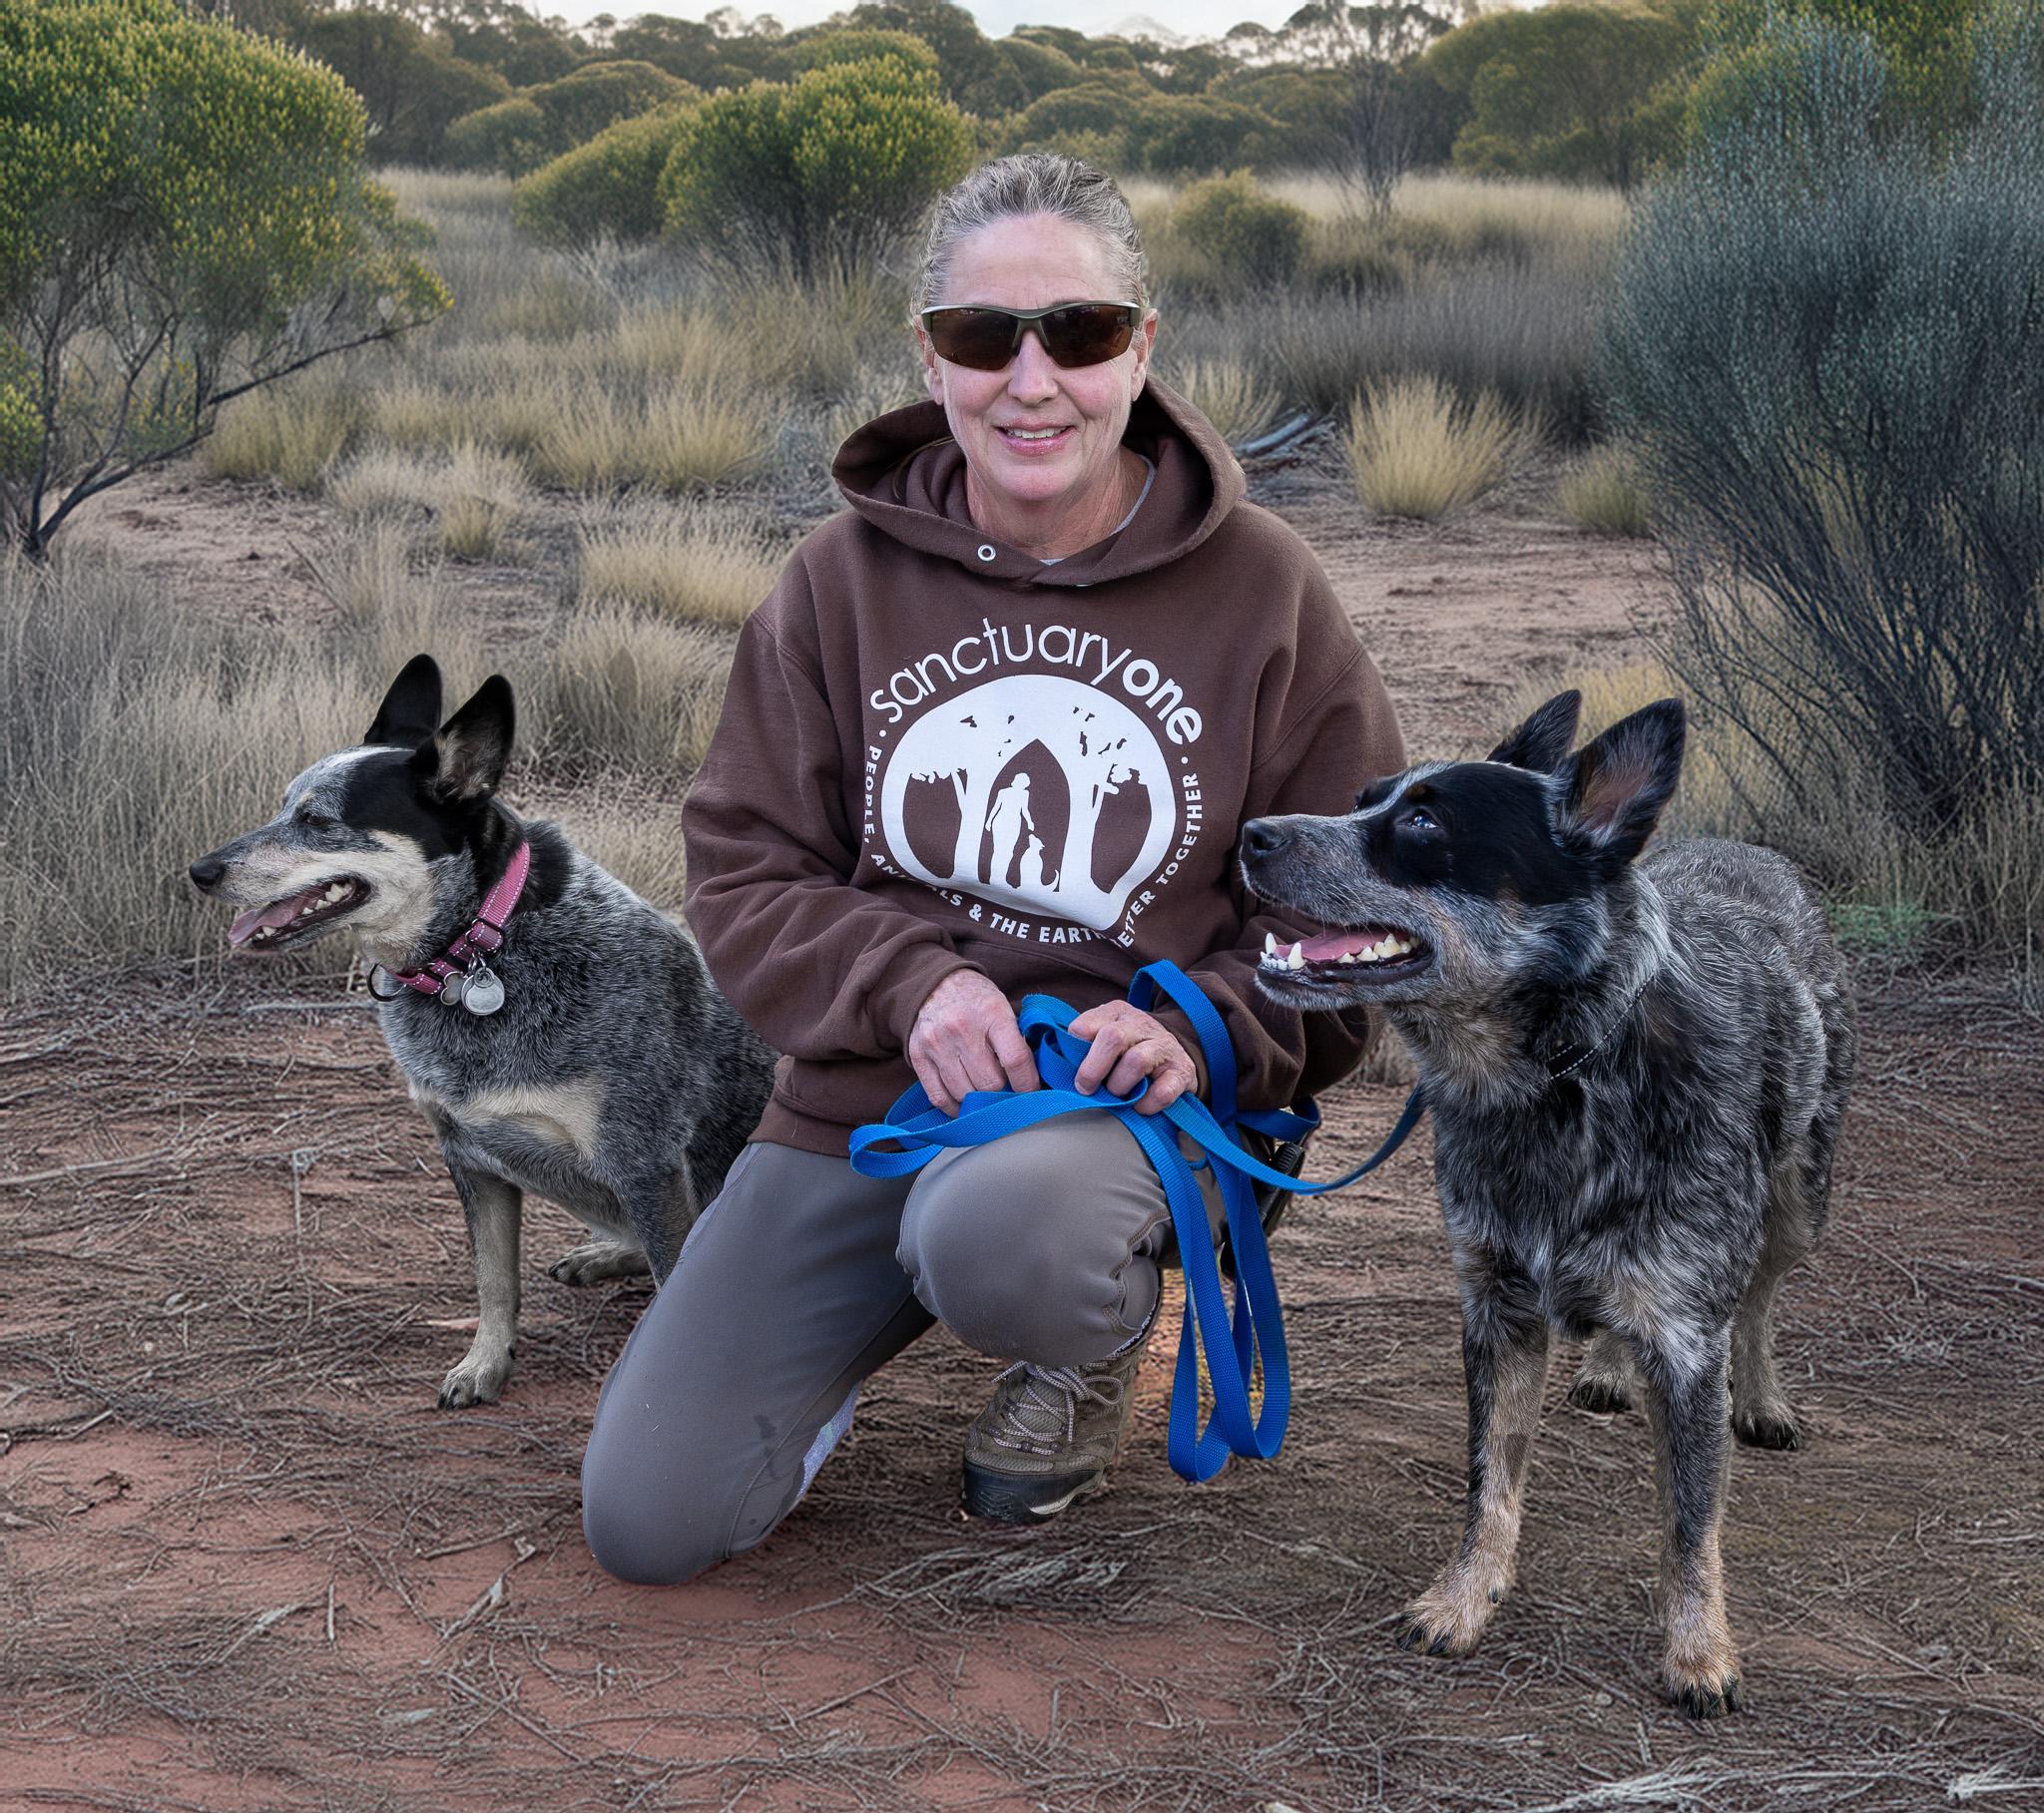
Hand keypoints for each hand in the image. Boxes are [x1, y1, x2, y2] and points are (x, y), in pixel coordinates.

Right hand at [908, 969, 1039, 1115]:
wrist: (935, 982)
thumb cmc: (977, 999)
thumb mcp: (1003, 1008)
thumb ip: (1015, 1041)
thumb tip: (1031, 1081)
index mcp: (992, 1014)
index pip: (1015, 1060)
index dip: (1027, 1084)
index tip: (1032, 1093)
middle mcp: (962, 1029)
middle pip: (989, 1083)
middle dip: (1002, 1094)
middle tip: (1007, 1093)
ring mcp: (937, 1044)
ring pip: (964, 1094)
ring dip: (978, 1102)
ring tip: (986, 1098)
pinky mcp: (918, 1055)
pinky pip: (938, 1096)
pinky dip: (954, 1108)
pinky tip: (964, 1107)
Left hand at [1066, 1000, 1198, 1115]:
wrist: (1176, 1054)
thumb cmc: (1128, 1051)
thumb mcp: (1104, 1038)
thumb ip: (1081, 1046)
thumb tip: (1054, 1066)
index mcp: (1116, 1013)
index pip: (1086, 1025)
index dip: (1075, 1050)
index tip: (1070, 1070)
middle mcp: (1141, 1024)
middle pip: (1113, 1037)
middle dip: (1093, 1068)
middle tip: (1085, 1089)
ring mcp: (1164, 1046)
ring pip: (1136, 1061)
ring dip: (1120, 1085)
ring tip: (1118, 1095)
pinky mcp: (1182, 1071)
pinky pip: (1163, 1090)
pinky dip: (1148, 1103)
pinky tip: (1140, 1107)